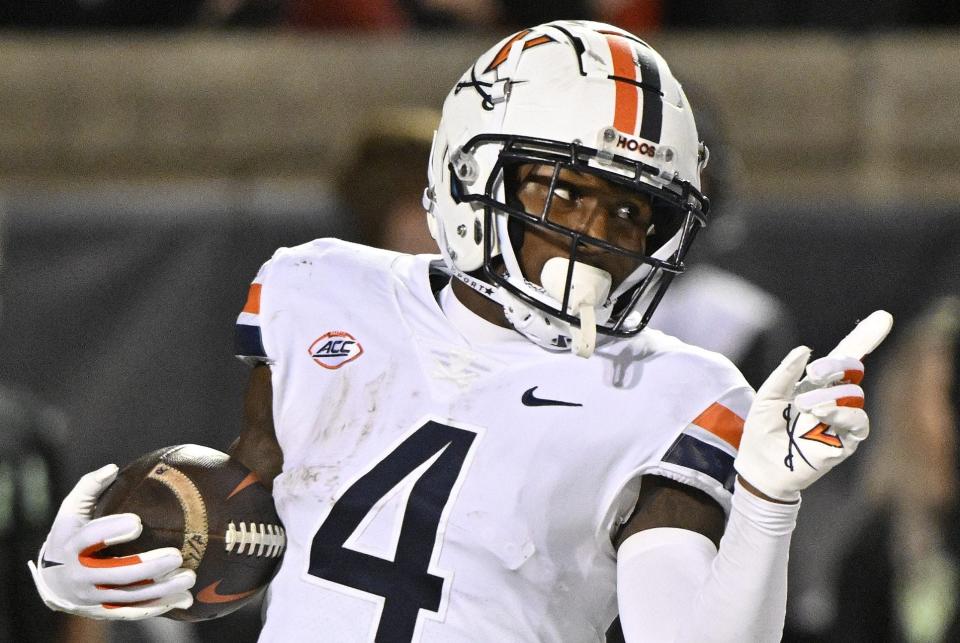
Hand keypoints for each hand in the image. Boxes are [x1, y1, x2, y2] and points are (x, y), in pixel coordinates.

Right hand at [28, 464, 195, 619]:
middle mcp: (80, 575)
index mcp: (71, 546)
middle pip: (116, 574)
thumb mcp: (71, 512)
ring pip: (129, 596)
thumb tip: (112, 468)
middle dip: (147, 567)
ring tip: (190, 576)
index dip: (111, 531)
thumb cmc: (70, 536)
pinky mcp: (104, 610)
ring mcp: (92, 596)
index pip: (90, 538)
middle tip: (176, 556)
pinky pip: (133, 611)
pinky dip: (158, 606)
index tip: (137, 522)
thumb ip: (89, 488)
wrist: (53, 583)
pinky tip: (184, 600)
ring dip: (161, 589)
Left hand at [735, 311, 892, 501]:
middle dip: (838, 364)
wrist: (760, 466)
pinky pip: (858, 421)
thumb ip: (785, 374)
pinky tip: (821, 415)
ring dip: (830, 395)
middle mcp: (832, 398)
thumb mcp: (767, 397)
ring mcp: (841, 419)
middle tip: (816, 372)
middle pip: (853, 370)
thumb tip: (805, 349)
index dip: (863, 339)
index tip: (884, 318)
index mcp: (814, 385)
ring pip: (854, 395)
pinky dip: (843, 414)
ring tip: (805, 407)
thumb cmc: (762, 432)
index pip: (843, 359)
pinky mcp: (846, 441)